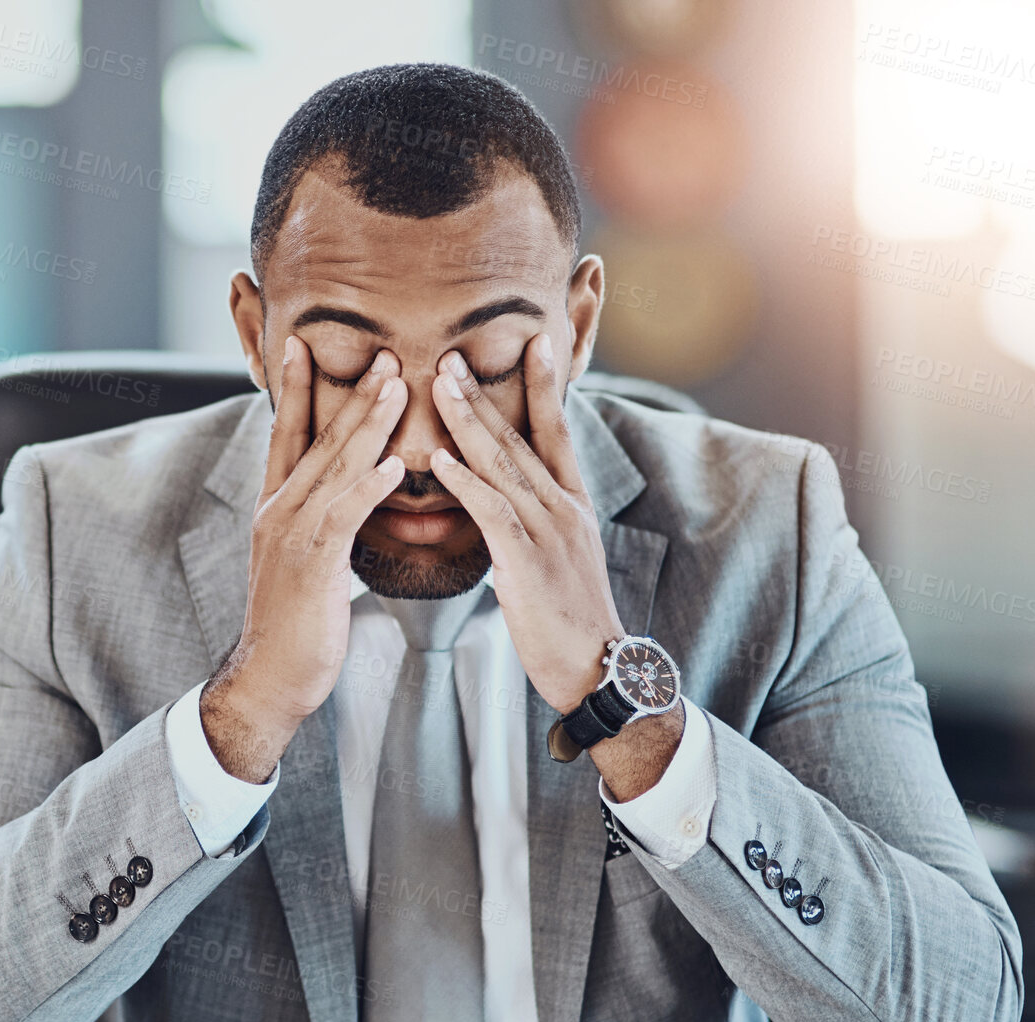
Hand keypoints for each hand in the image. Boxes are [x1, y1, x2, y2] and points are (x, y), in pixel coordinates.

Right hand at [200, 336, 407, 781]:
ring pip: (332, 468)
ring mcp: (291, 536)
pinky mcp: (311, 565)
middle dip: (350, 394)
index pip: (286, 435)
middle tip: (381, 353)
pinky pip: (341, 516)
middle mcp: (278, 511)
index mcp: (276, 507)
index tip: (305, 346)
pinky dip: (364, 488)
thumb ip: (320, 522)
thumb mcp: (304, 561)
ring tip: (395, 386)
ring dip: (366, 425)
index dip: (295, 390)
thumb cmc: (297, 625)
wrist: (271, 678)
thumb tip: (345, 496)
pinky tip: (389, 465)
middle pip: (316, 440)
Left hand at [427, 333, 624, 715]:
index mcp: (573, 503)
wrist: (596, 667)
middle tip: (452, 352)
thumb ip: (535, 520)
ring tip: (438, 383)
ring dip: (468, 420)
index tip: (535, 341)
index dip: (545, 385)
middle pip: (522, 436)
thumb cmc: (568, 618)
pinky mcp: (528, 562)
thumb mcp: (559, 557)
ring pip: (504, 464)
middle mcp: (564, 507)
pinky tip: (441, 460)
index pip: (557, 430)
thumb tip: (506, 497)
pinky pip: (493, 512)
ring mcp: (549, 532)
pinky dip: (466, 482)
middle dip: (485, 392)